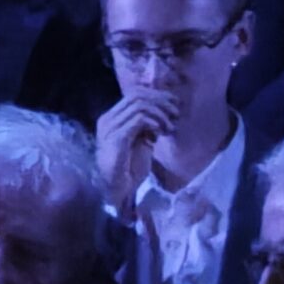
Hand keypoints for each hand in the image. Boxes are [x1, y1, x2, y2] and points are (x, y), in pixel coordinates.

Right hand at [95, 91, 178, 214]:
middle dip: (161, 101)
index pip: (133, 95)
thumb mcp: (141, 141)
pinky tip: (161, 133)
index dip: (156, 95)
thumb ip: (147, 126)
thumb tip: (163, 113)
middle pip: (136, 96)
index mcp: (111, 118)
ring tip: (170, 127)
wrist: (117, 189)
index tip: (174, 104)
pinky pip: (139, 119)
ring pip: (139, 106)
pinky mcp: (117, 137)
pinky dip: (154, 122)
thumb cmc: (128, 168)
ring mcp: (110, 128)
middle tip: (176, 112)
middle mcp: (108, 119)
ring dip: (160, 113)